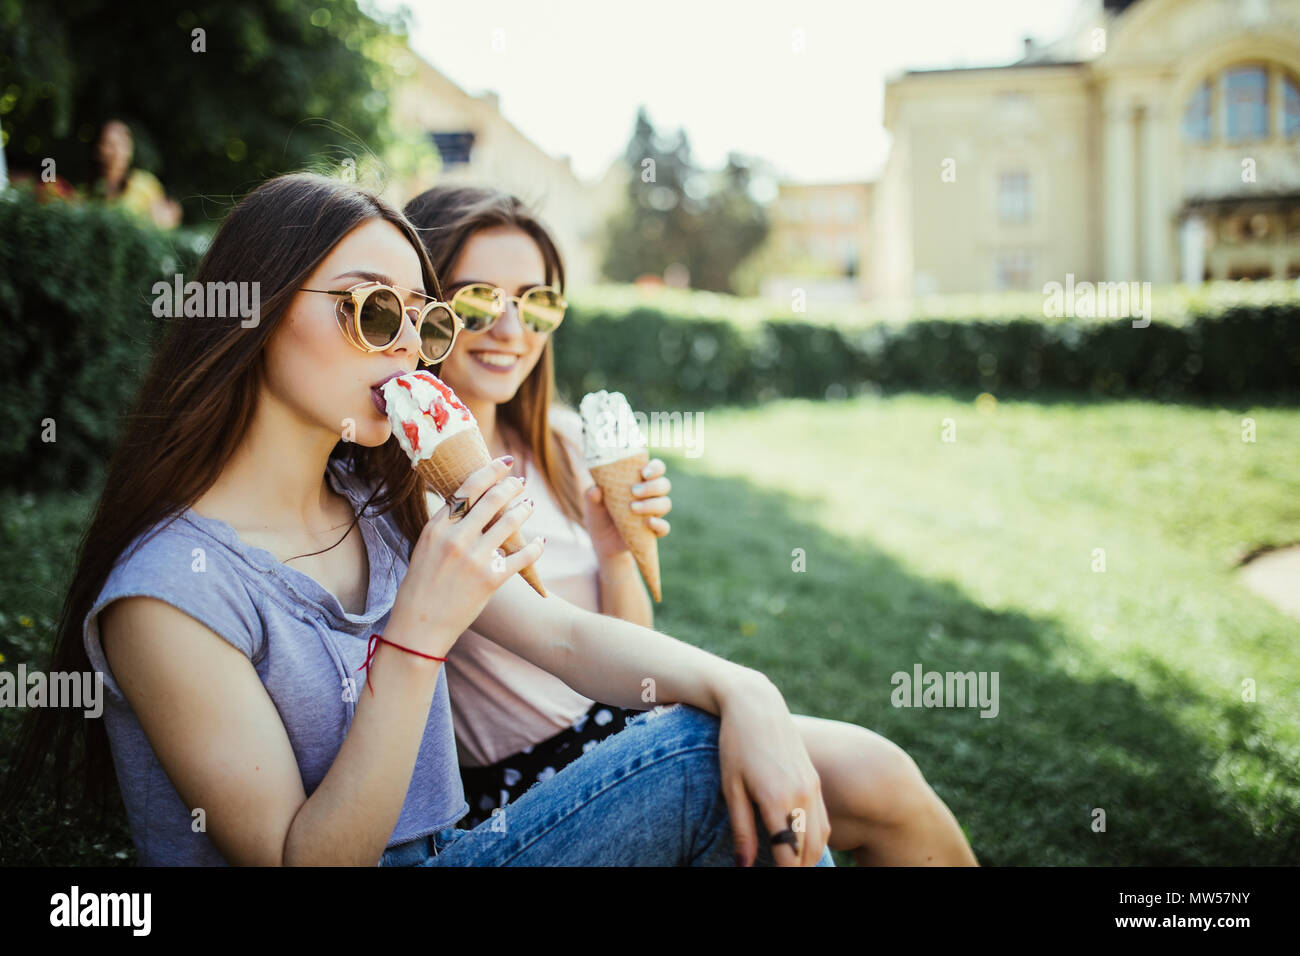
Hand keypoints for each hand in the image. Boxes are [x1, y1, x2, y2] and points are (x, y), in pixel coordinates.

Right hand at [387, 456, 544, 657]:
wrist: (420, 626)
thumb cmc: (420, 586)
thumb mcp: (425, 547)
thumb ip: (445, 526)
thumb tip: (467, 503)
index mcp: (437, 528)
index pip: (468, 488)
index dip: (490, 471)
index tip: (504, 463)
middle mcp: (456, 539)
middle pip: (493, 500)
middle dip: (511, 487)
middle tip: (520, 482)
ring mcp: (475, 558)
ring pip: (510, 523)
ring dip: (524, 510)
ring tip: (528, 506)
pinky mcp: (491, 579)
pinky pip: (522, 556)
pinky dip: (535, 547)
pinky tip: (540, 542)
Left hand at [582, 458, 671, 559]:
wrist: (602, 542)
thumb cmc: (599, 515)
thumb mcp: (593, 505)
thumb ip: (592, 496)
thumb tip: (595, 490)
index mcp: (639, 482)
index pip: (656, 469)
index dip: (655, 468)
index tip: (644, 472)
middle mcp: (650, 495)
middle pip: (664, 484)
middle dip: (652, 486)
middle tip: (634, 491)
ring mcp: (654, 513)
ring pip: (665, 504)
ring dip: (652, 504)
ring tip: (633, 508)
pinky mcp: (654, 531)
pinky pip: (664, 527)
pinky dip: (659, 524)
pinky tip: (649, 523)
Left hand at [716, 671, 831, 866]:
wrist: (756, 704)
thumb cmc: (736, 744)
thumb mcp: (732, 788)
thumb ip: (741, 831)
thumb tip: (744, 866)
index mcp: (778, 800)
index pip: (788, 856)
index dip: (781, 874)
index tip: (770, 877)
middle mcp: (802, 796)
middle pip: (808, 852)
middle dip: (796, 868)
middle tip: (779, 871)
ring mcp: (812, 787)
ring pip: (820, 839)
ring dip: (808, 858)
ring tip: (789, 864)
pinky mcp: (814, 780)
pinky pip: (823, 821)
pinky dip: (815, 839)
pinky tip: (800, 844)